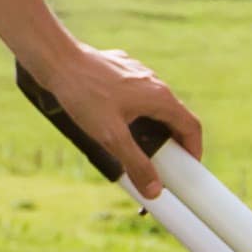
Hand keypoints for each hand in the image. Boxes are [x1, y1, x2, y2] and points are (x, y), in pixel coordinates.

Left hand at [37, 39, 204, 197]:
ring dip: (151, 129)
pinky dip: (134, 114)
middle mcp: (154, 82)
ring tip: (134, 149)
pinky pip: (136, 96)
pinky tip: (113, 124)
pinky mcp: (121, 70)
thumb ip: (136, 164)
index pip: (191, 127)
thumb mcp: (111, 137)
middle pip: (174, 117)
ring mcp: (138, 73)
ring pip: (154, 106)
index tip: (189, 171)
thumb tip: (155, 190)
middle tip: (160, 166)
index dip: (194, 152)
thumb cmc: (84, 95)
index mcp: (160, 97)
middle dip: (171, 144)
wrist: (57, 60)